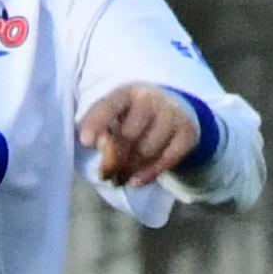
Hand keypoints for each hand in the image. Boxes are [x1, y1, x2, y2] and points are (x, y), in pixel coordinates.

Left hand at [77, 84, 204, 188]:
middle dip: (114, 158)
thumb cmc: (134, 115)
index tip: (85, 141)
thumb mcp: (116, 114)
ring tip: (119, 178)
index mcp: (128, 92)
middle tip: (106, 173)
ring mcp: (173, 114)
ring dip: (131, 168)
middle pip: (129, 134)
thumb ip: (102, 128)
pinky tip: (135, 181)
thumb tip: (94, 144)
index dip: (97, 122)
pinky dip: (149, 173)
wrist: (174, 107)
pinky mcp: (188, 132)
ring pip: (147, 150)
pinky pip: (167, 159)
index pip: (111, 105)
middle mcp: (152, 99)